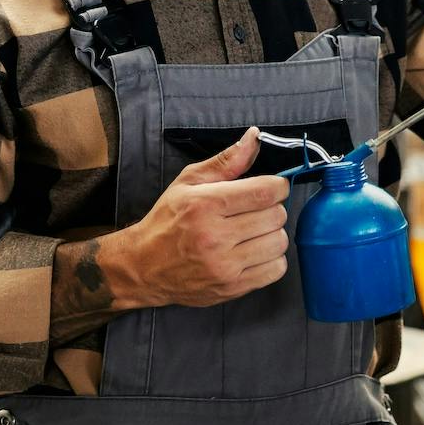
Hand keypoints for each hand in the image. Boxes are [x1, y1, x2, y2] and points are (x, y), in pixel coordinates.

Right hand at [105, 128, 290, 308]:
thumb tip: (255, 136)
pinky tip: (254, 252)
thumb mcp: (189, 182)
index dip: (278, 185)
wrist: (144, 267)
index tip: (272, 187)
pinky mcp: (232, 288)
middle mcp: (215, 236)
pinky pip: (276, 270)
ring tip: (254, 232)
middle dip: (271, 208)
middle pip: (276, 216)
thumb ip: (226, 161)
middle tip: (255, 210)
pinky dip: (272, 259)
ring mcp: (225, 266)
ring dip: (272, 234)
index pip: (265, 191)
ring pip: (279, 242)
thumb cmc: (167, 221)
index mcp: (206, 204)